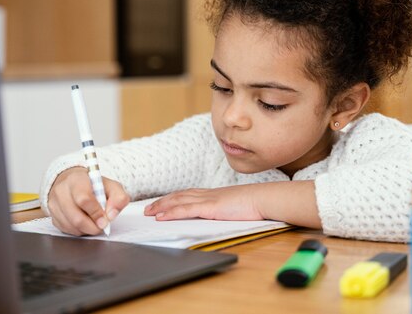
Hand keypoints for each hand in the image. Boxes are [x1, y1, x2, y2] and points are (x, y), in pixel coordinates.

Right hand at [47, 167, 129, 235]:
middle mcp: (61, 191)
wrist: (73, 182)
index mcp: (77, 180)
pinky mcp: (52, 215)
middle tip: (102, 225)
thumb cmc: (93, 185)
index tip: (105, 220)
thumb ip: (118, 198)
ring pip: (71, 226)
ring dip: (86, 229)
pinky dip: (78, 230)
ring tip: (94, 222)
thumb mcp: (111, 186)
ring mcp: (54, 203)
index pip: (84, 199)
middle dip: (92, 226)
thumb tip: (112, 214)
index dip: (96, 213)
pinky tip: (84, 222)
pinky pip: (66, 230)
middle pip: (76, 217)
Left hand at [143, 185, 263, 220]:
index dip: (172, 199)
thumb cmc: (253, 204)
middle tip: (147, 209)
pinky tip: (161, 217)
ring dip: (161, 207)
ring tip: (149, 213)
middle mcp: (207, 194)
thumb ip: (222, 210)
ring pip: (178, 201)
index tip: (161, 203)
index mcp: (212, 195)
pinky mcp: (210, 207)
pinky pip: (186, 210)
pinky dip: (171, 213)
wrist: (263, 198)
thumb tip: (217, 216)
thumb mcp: (233, 207)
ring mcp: (208, 200)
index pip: (187, 194)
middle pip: (178, 196)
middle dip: (161, 202)